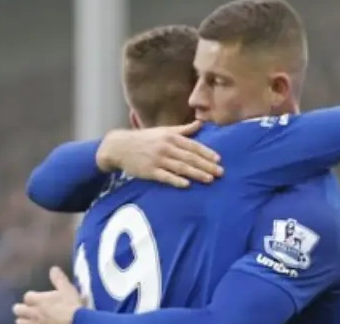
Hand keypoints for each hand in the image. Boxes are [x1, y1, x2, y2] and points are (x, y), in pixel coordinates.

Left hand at [13, 267, 83, 323]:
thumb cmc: (72, 306)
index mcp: (37, 300)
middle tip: (30, 310)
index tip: (40, 299)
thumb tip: (53, 269)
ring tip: (33, 321)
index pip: (27, 296)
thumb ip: (58, 279)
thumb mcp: (67, 289)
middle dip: (22, 309)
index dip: (33, 297)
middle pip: (17, 310)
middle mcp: (31, 313)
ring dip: (25, 322)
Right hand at [97, 121, 222, 187]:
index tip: (219, 159)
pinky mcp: (149, 171)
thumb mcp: (163, 131)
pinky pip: (165, 177)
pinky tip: (187, 184)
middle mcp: (166, 147)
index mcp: (170, 137)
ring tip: (210, 179)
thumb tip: (200, 123)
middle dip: (206, 165)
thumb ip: (183, 130)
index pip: (192, 145)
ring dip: (196, 174)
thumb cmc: (144, 139)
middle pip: (190, 157)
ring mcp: (157, 159)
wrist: (119, 146)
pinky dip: (176, 180)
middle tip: (221, 172)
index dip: (206, 152)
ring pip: (181, 167)